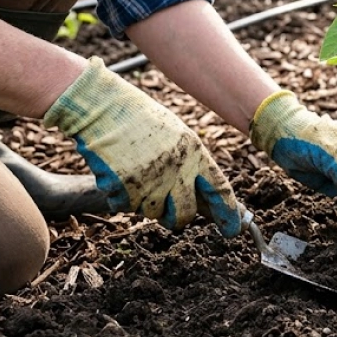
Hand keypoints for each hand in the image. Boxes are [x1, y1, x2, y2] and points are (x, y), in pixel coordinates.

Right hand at [45, 57, 241, 236]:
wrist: (103, 107)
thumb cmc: (140, 119)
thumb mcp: (176, 136)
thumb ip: (191, 165)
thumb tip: (204, 199)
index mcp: (194, 152)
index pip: (219, 189)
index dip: (228, 213)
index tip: (232, 229)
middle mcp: (176, 168)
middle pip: (185, 214)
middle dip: (177, 219)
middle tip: (170, 216)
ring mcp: (150, 179)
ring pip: (152, 213)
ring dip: (144, 202)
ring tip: (135, 173)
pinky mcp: (123, 187)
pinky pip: (124, 207)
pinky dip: (119, 196)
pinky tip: (117, 171)